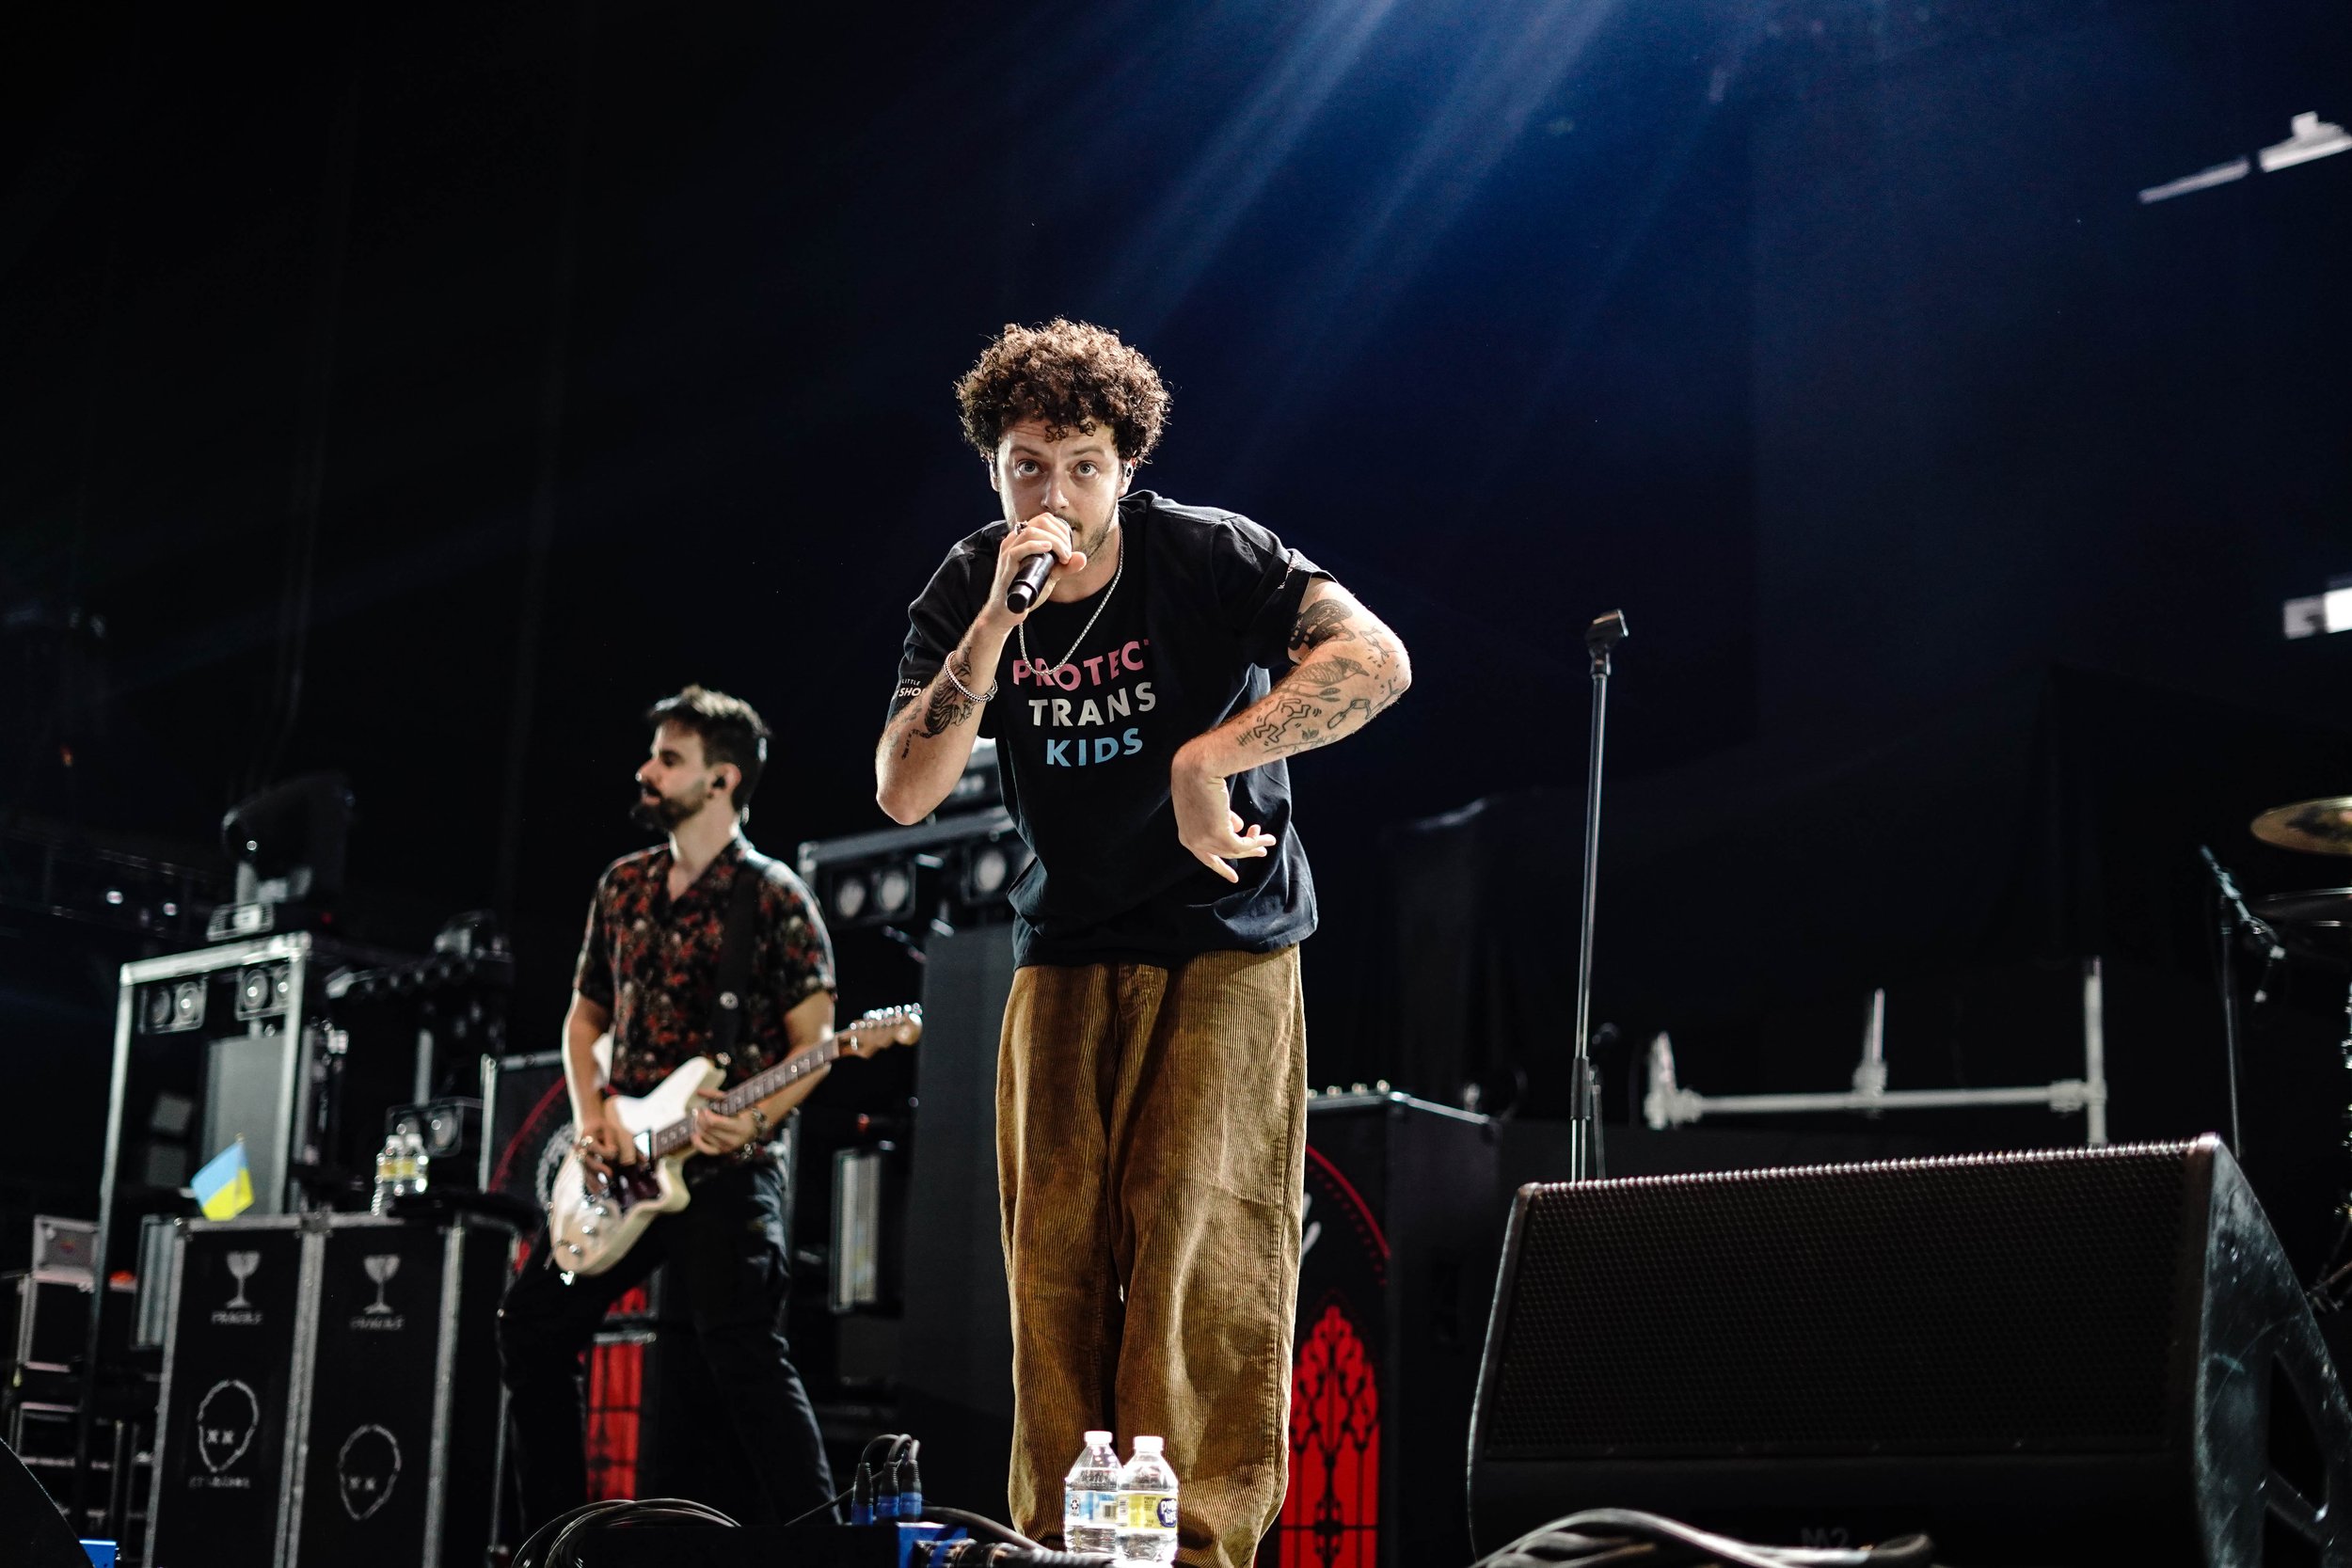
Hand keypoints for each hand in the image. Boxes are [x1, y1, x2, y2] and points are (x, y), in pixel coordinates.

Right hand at [571, 1102, 637, 1181]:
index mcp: (587, 1136)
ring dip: (594, 1180)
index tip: (615, 1152)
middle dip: (598, 1168)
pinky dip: (591, 1185)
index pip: (592, 1145)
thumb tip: (616, 1152)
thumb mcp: (609, 1129)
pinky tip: (597, 1193)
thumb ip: (612, 1140)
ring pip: (585, 1171)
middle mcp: (581, 1148)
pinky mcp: (583, 1165)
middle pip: (587, 1160)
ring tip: (604, 1189)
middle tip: (610, 1174)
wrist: (590, 1125)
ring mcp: (580, 1157)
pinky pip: (585, 1176)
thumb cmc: (603, 1127)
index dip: (603, 1150)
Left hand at [689, 1087, 758, 1156]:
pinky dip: (697, 1142)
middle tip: (699, 1111)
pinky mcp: (722, 1151)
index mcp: (740, 1127)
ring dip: (697, 1126)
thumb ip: (716, 1095)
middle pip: (707, 1129)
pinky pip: (705, 1149)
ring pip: (704, 1136)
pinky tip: (694, 1133)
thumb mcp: (734, 1101)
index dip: (706, 1114)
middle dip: (700, 1118)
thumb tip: (699, 1091)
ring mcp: (727, 1147)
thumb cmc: (744, 1110)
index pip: (714, 1122)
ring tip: (699, 1118)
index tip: (705, 1108)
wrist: (753, 1126)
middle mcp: (734, 1140)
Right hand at [978, 513, 1088, 632]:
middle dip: (1061, 535)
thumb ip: (1065, 566)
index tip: (1068, 549)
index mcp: (1022, 538)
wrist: (1007, 611)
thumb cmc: (1026, 590)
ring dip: (1054, 541)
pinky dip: (1037, 546)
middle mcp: (1014, 539)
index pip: (1044, 519)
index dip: (1061, 530)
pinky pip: (1019, 548)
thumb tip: (1082, 557)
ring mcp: (1008, 550)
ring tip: (1063, 557)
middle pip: (1040, 522)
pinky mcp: (1006, 563)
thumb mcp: (1050, 575)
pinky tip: (1049, 550)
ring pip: (1032, 531)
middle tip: (1067, 554)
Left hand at [1171, 745, 1275, 883]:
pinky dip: (1256, 841)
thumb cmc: (1199, 779)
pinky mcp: (1218, 835)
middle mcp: (1193, 842)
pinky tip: (1266, 837)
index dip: (1221, 867)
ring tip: (1270, 840)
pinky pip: (1242, 844)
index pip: (1205, 857)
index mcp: (1186, 835)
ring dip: (1255, 845)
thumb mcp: (1209, 804)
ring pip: (1235, 849)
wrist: (1196, 769)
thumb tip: (1239, 827)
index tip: (1234, 876)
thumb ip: (1223, 819)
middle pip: (1224, 854)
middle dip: (1246, 853)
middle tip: (1262, 851)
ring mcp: (1204, 840)